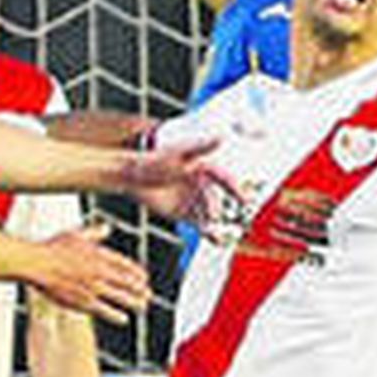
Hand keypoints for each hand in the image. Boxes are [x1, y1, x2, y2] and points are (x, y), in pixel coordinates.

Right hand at [31, 224, 149, 323]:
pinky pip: (104, 310)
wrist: (36, 263)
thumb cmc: (52, 248)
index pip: (125, 264)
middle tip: (149, 295)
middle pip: (126, 281)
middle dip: (140, 289)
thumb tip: (106, 227)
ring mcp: (92, 287)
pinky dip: (115, 315)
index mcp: (99, 254)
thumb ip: (94, 233)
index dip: (137, 272)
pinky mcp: (82, 301)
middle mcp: (100, 271)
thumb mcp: (75, 235)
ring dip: (134, 302)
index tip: (144, 278)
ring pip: (119, 297)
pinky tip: (123, 319)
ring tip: (142, 307)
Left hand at [122, 138, 246, 224]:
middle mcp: (200, 185)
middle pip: (215, 199)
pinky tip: (216, 239)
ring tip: (215, 231)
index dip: (236, 189)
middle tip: (214, 217)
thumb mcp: (178, 153)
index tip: (245, 200)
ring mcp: (192, 200)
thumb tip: (221, 137)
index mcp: (203, 168)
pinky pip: (200, 224)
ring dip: (215, 223)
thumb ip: (200, 147)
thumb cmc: (153, 160)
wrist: (131, 176)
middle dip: (218, 209)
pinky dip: (209, 232)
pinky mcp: (183, 214)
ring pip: (210, 214)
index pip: (224, 179)